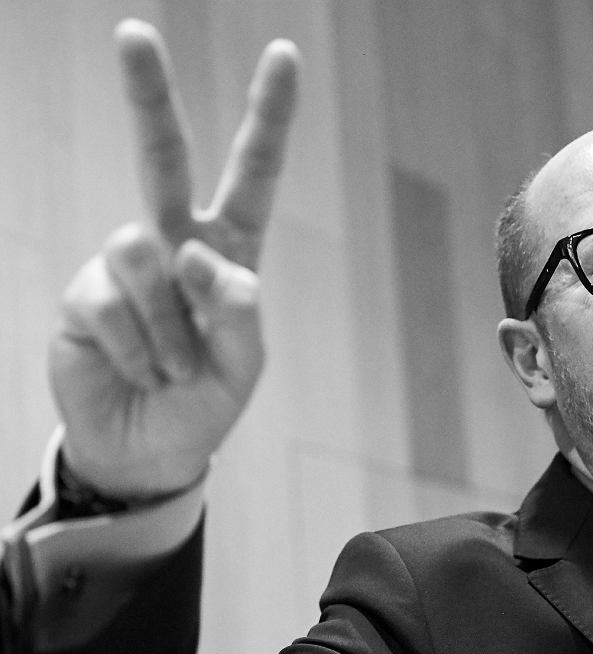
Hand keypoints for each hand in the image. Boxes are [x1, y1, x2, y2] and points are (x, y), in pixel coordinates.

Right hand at [48, 19, 299, 498]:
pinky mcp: (86, 291)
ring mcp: (126, 263)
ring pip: (142, 252)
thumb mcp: (245, 363)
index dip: (270, 116)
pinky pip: (111, 301)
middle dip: (147, 93)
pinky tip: (142, 369)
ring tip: (175, 366)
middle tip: (134, 31)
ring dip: (169, 325)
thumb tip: (193, 251)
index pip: (254, 172)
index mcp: (230, 249)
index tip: (283, 55)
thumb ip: (238, 309)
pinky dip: (138, 346)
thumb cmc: (206, 400)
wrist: (150, 449)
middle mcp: (175, 241)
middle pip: (162, 153)